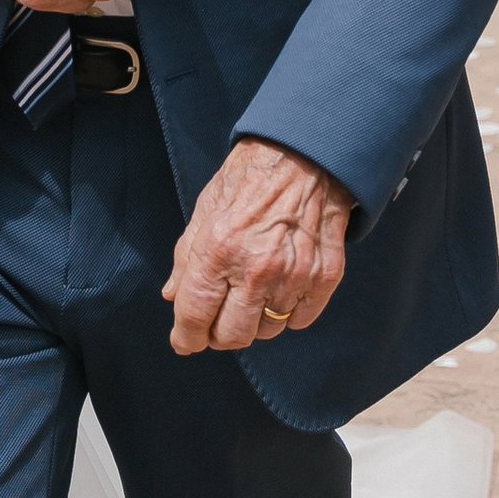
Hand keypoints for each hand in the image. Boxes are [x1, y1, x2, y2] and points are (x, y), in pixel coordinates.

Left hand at [164, 138, 350, 357]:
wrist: (305, 156)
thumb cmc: (249, 179)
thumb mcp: (205, 210)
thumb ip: (186, 259)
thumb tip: (173, 297)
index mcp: (218, 250)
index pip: (195, 316)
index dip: (186, 337)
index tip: (185, 341)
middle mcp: (256, 269)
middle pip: (233, 336)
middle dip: (219, 335)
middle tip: (217, 321)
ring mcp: (294, 275)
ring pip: (267, 331)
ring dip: (254, 322)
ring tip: (252, 296)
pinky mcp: (324, 277)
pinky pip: (299, 320)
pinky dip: (287, 313)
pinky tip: (280, 291)